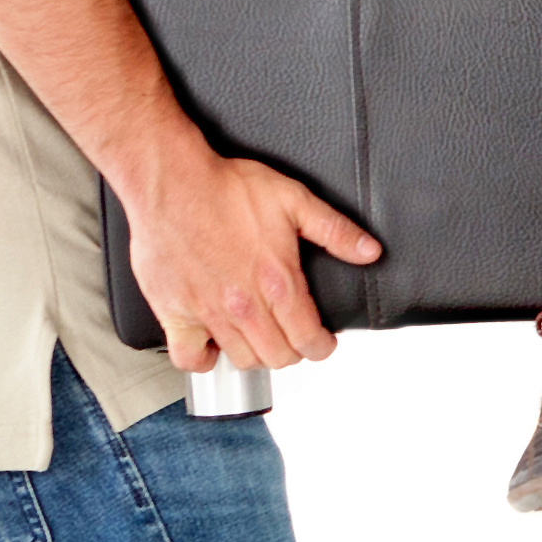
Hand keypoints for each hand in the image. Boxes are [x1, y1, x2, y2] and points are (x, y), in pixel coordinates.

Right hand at [123, 139, 383, 372]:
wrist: (171, 182)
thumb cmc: (226, 187)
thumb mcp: (294, 199)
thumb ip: (335, 230)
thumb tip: (369, 251)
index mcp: (278, 282)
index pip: (309, 339)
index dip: (321, 346)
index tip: (322, 342)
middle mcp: (245, 305)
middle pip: (278, 356)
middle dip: (293, 350)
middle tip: (293, 337)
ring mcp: (208, 313)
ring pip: (242, 359)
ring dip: (256, 354)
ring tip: (259, 337)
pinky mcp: (175, 314)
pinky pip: (190, 358)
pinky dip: (203, 359)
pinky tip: (212, 343)